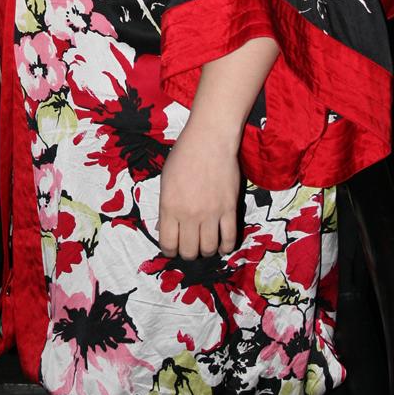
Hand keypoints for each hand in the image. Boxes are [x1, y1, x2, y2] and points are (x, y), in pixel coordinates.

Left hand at [158, 124, 240, 258]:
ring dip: (206, 251)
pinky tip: (222, 245)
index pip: (168, 244)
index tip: (173, 249)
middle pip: (190, 251)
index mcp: (169, 207)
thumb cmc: (183, 156)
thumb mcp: (165, 181)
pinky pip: (230, 238)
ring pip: (210, 248)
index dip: (170, 251)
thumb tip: (165, 230)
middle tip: (190, 247)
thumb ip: (166, 208)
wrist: (209, 140)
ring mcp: (211, 213)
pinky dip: (226, 247)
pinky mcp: (229, 209)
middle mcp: (189, 214)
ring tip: (205, 245)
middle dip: (188, 253)